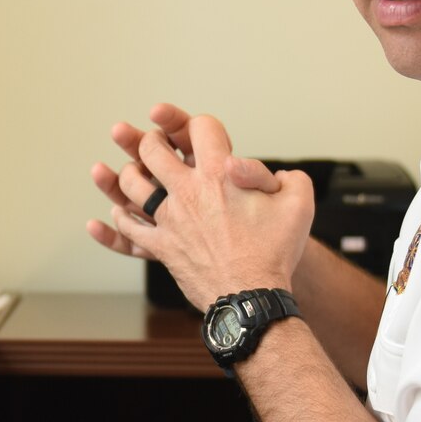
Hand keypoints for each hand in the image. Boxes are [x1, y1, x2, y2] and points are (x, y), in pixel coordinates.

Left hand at [85, 103, 283, 258]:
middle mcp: (188, 193)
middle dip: (152, 140)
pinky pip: (129, 228)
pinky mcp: (161, 247)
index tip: (206, 134)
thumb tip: (279, 175)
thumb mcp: (299, 205)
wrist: (252, 296)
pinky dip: (121, 218)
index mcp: (220, 175)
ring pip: (132, 185)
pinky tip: (121, 212)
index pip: (201, 128)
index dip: (204, 125)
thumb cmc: (275, 252)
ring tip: (134, 171)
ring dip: (130, 174)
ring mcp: (169, 220)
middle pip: (152, 149)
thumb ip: (292, 180)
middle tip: (156, 143)